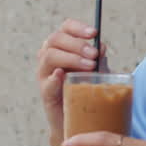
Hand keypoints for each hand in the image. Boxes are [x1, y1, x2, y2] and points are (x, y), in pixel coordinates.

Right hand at [37, 19, 104, 139]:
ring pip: (49, 56)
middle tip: (94, 54)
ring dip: (71, 58)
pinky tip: (63, 75)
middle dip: (77, 44)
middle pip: (56, 39)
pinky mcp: (45, 92)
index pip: (66, 28)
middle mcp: (49, 56)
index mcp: (62, 46)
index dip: (78, 27)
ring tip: (90, 66)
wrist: (80, 117)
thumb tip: (100, 46)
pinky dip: (55, 78)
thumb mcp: (97, 70)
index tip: (94, 33)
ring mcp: (45, 74)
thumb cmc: (88, 88)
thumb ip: (98, 58)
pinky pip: (47, 83)